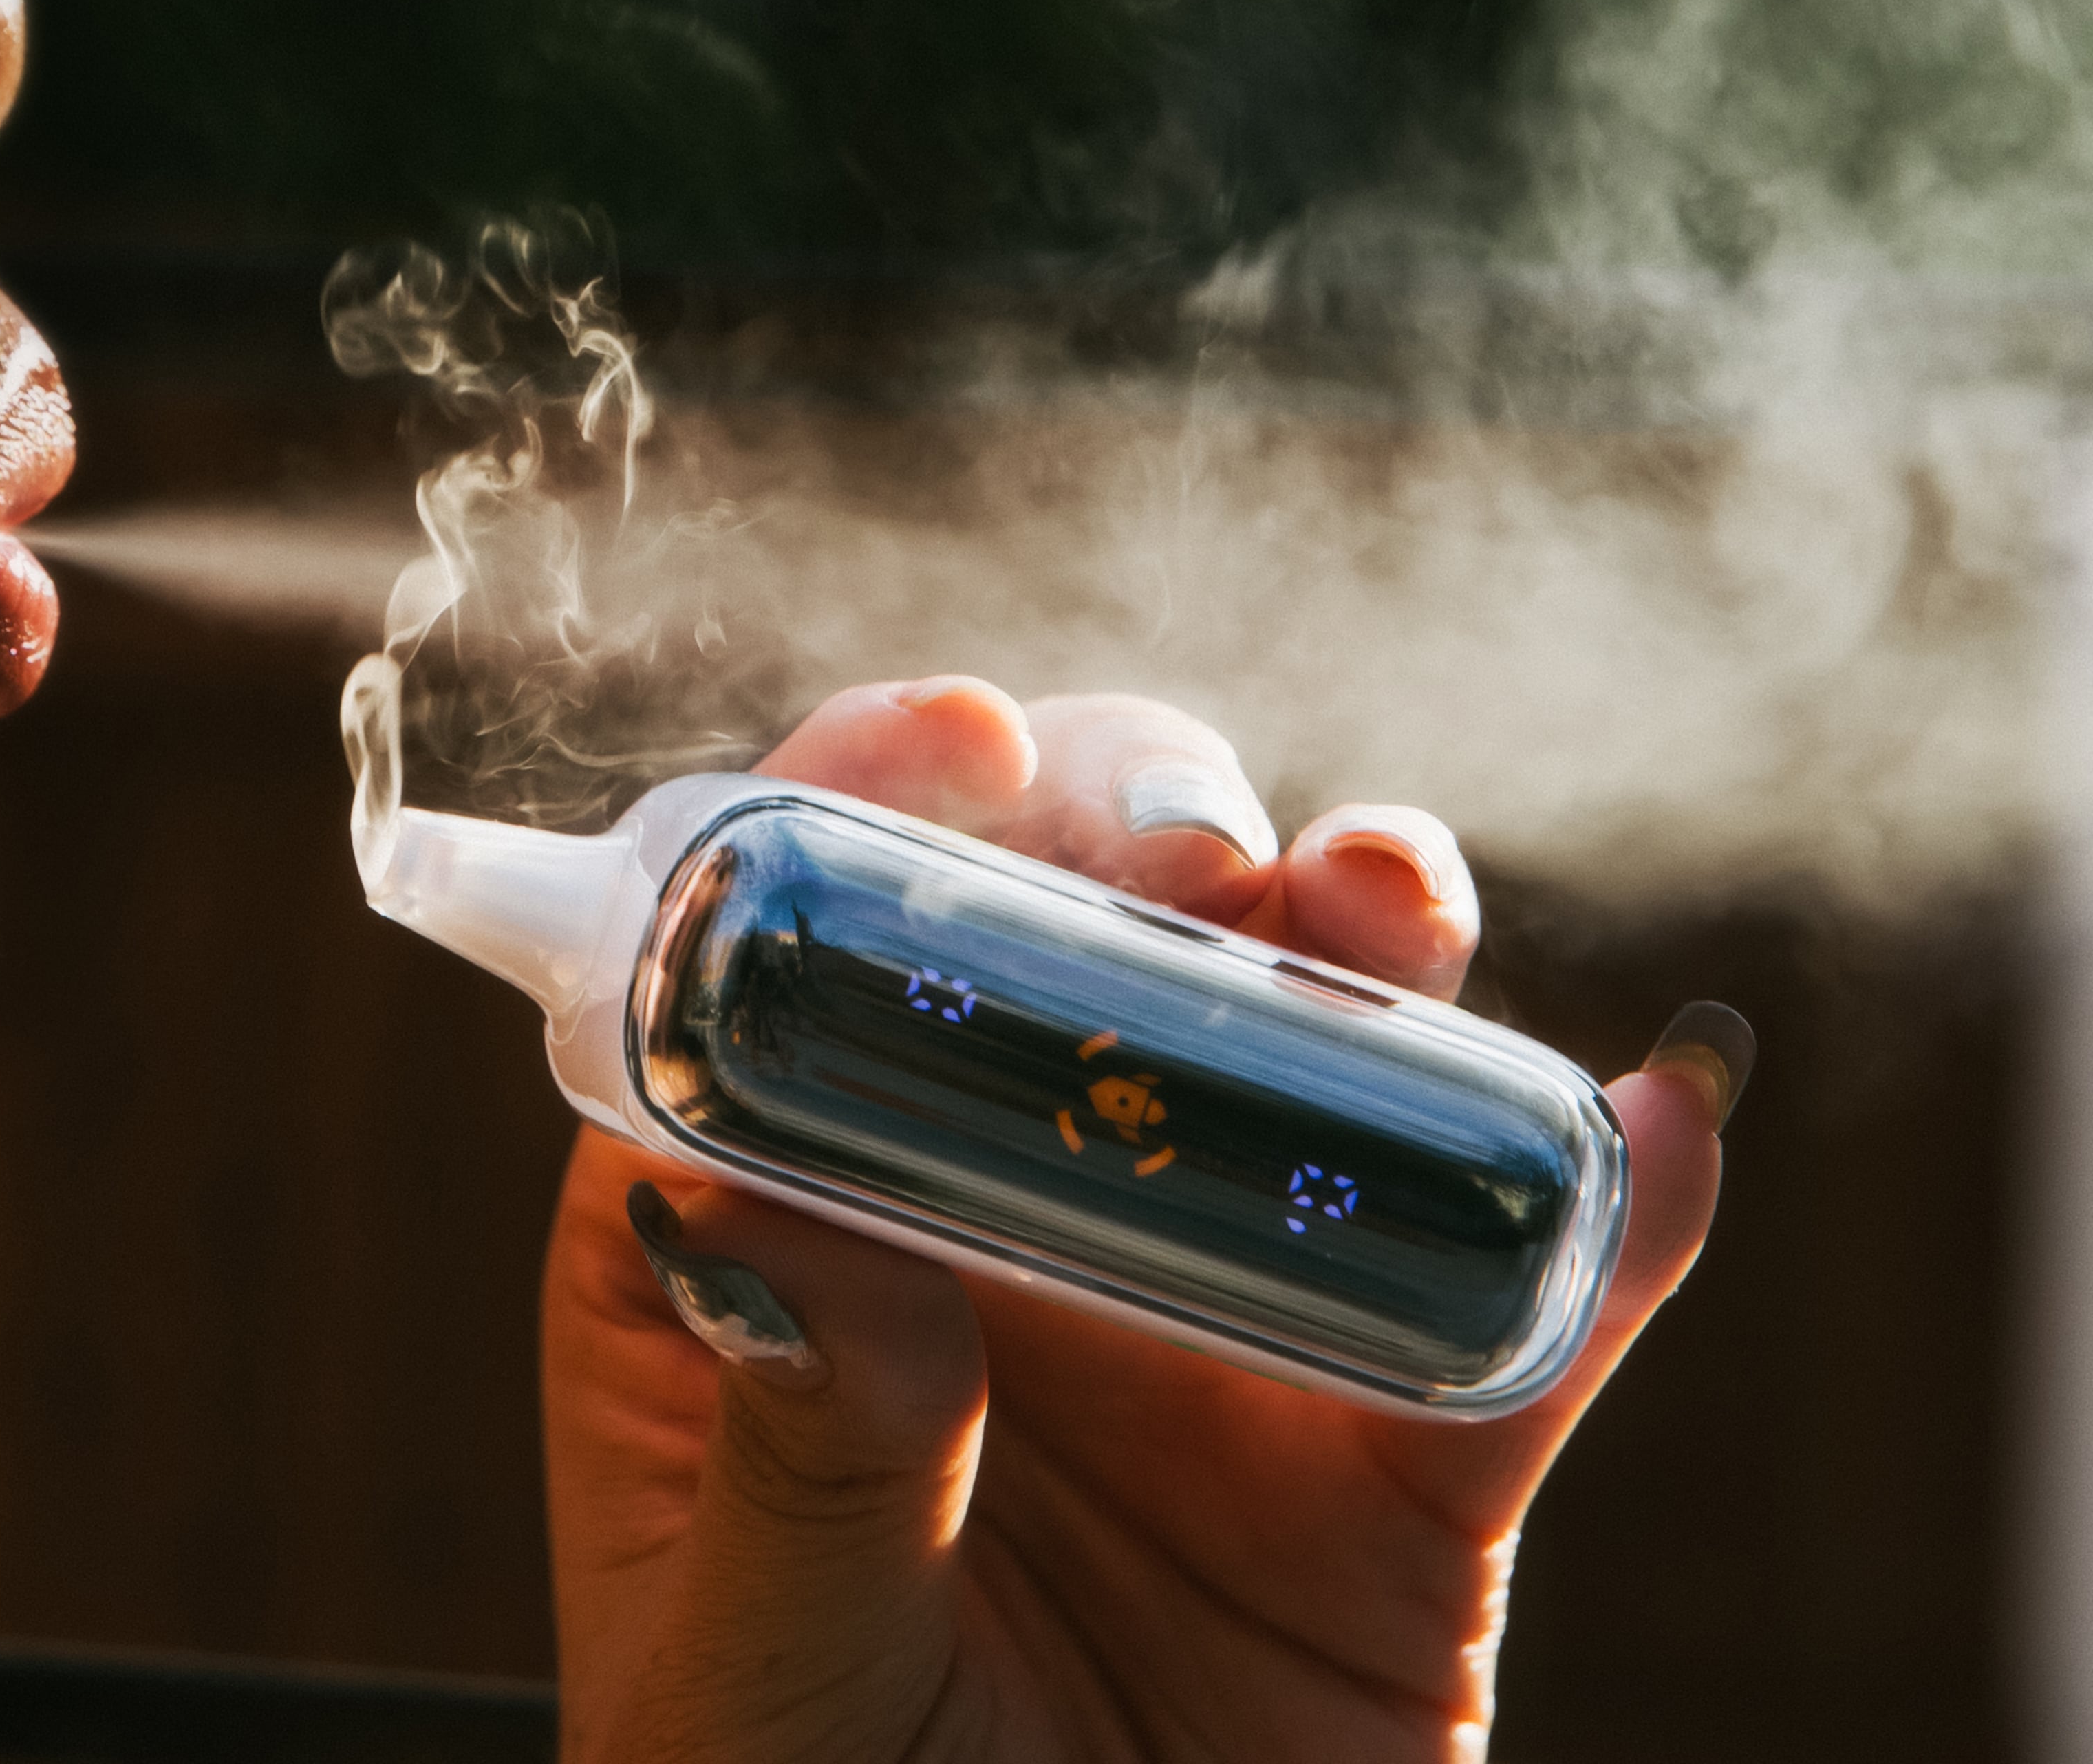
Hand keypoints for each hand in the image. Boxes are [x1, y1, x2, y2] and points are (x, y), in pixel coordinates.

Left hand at [540, 678, 1732, 1762]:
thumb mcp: (755, 1668)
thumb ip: (790, 1434)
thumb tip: (775, 1195)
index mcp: (784, 1241)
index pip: (804, 955)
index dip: (874, 803)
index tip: (957, 738)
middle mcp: (999, 1232)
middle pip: (1081, 944)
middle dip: (1144, 833)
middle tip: (1188, 854)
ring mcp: (1215, 1317)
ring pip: (1313, 1059)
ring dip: (1368, 940)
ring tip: (1380, 911)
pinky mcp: (1406, 1452)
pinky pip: (1523, 1302)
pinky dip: (1602, 1206)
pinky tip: (1650, 1127)